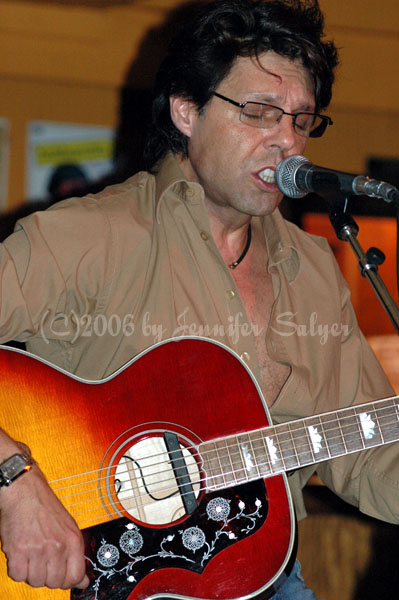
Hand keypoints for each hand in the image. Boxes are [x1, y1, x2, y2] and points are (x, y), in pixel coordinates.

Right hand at [0, 464, 88, 588]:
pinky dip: (17, 569)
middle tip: (42, 561)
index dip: (67, 581)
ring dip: (31, 572)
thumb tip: (82, 582)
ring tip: (30, 554)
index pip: (75, 577)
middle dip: (47, 576)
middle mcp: (57, 546)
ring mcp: (37, 549)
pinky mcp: (17, 551)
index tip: (61, 578)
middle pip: (54, 582)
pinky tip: (20, 554)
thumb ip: (76, 555)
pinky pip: (17, 575)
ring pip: (35, 581)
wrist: (24, 490)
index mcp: (73, 540)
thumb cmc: (45, 506)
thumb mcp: (69, 527)